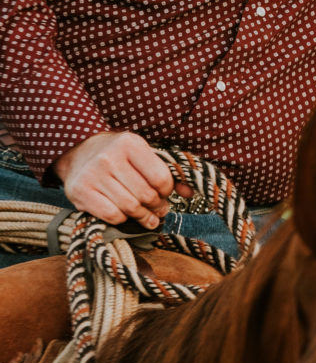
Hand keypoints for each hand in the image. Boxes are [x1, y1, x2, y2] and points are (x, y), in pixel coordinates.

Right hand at [53, 130, 176, 226]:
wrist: (77, 154)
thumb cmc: (118, 156)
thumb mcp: (142, 154)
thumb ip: (167, 171)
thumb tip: (190, 192)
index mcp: (130, 143)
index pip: (160, 177)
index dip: (167, 191)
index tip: (165, 195)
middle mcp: (110, 157)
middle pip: (145, 195)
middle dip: (157, 207)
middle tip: (159, 211)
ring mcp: (93, 174)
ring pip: (129, 207)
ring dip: (142, 217)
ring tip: (148, 218)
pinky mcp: (80, 191)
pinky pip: (111, 215)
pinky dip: (122, 219)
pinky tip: (125, 216)